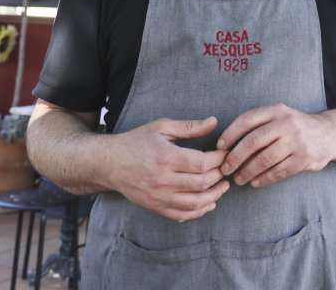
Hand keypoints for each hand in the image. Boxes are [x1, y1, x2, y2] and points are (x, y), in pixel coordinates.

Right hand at [108, 116, 229, 221]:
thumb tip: (214, 122)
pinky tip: (209, 202)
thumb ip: (189, 127)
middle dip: (219, 176)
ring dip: (215, 196)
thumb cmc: (137, 142)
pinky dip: (199, 211)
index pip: (202, 162)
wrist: (109, 163)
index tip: (225, 153)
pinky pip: (181, 215)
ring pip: (195, 203)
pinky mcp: (155, 207)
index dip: (219, 159)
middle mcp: (162, 179)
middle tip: (226, 169)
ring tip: (223, 187)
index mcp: (166, 157)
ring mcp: (158, 196)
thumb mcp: (162, 128)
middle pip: (202, 183)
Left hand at [216, 104, 335, 188]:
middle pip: (253, 141)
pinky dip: (263, 179)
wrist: (329, 134)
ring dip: (247, 171)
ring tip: (238, 179)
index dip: (230, 134)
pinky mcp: (304, 158)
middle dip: (235, 157)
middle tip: (225, 168)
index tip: (219, 147)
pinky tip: (255, 182)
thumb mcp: (281, 116)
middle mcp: (287, 123)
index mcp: (277, 110)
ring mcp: (297, 141)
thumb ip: (260, 125)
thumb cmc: (296, 127)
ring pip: (264, 159)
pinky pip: (278, 172)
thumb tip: (228, 144)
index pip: (247, 120)